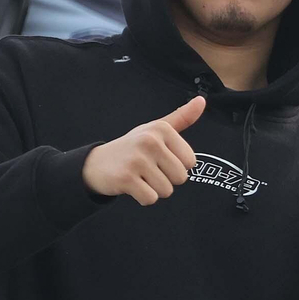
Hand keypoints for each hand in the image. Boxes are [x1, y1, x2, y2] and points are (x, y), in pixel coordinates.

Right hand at [81, 96, 202, 204]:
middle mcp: (150, 141)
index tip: (160, 159)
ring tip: (140, 176)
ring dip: (155, 189)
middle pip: (181, 178)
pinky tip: (132, 185)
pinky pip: (150, 199)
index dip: (177, 165)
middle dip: (167, 179)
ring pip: (166, 190)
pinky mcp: (126, 178)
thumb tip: (201, 100)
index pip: (191, 161)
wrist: (97, 163)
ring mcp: (137, 159)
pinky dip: (143, 198)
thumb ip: (182, 118)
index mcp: (162, 129)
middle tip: (148, 169)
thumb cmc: (133, 147)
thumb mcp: (156, 130)